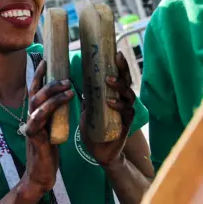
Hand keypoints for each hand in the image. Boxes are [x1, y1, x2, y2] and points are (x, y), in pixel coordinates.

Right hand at [21, 60, 74, 197]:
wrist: (41, 177)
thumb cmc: (48, 154)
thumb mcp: (53, 130)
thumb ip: (55, 116)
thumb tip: (66, 100)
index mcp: (36, 115)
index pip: (35, 91)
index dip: (38, 75)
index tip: (46, 60)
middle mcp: (31, 118)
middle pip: (36, 93)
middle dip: (49, 81)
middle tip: (66, 76)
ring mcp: (31, 126)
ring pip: (38, 103)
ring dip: (53, 92)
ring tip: (69, 87)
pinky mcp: (34, 137)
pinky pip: (40, 118)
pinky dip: (50, 108)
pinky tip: (62, 102)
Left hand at [81, 52, 135, 167]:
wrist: (99, 152)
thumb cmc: (95, 128)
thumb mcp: (88, 108)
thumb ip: (87, 95)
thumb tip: (74, 78)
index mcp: (115, 94)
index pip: (119, 75)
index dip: (119, 64)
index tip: (115, 51)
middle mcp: (123, 100)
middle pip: (127, 80)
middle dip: (122, 68)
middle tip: (117, 57)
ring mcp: (126, 112)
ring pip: (128, 94)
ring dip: (119, 86)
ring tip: (109, 80)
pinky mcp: (127, 124)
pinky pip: (126, 112)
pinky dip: (118, 106)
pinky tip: (110, 102)